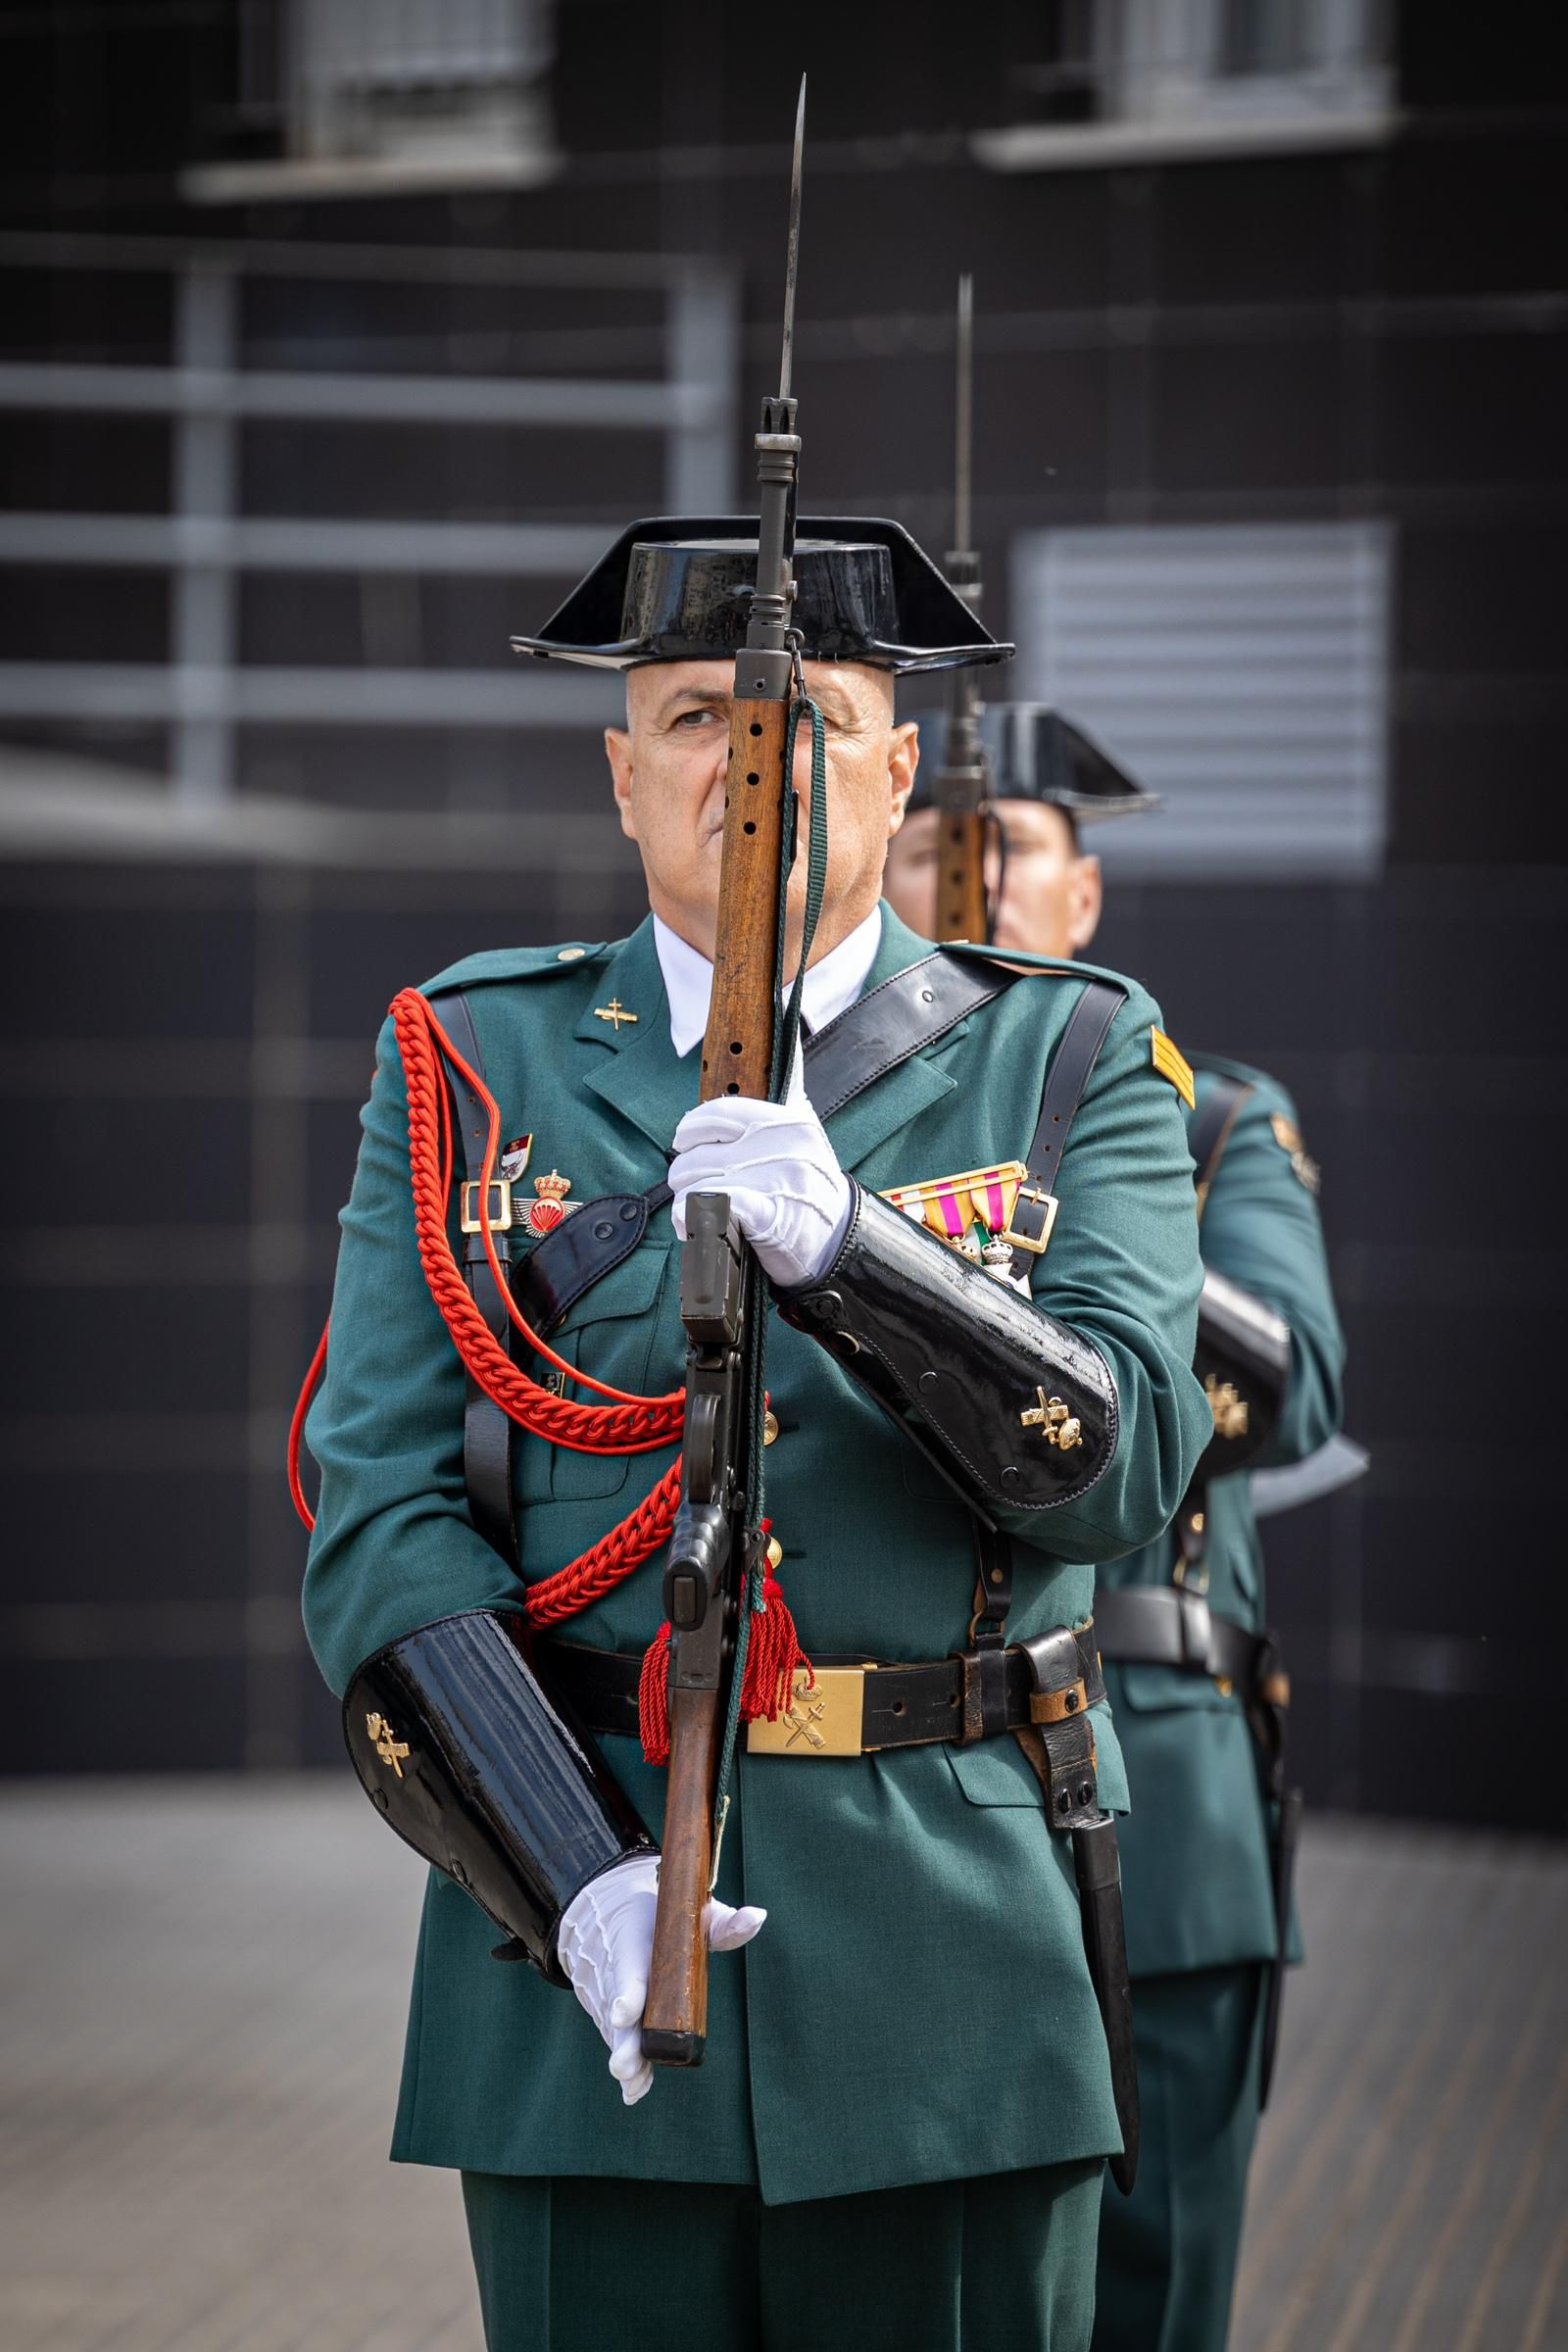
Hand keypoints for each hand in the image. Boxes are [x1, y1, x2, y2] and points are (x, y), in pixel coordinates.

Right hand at [556, 1854, 765, 2105]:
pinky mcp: (614, 2019)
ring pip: (617, 2035)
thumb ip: (724, 1923)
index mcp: (632, 1945)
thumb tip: (759, 1917)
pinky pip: (619, 2044)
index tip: (624, 2014)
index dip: (626, 1993)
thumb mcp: (688, 1914)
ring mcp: (612, 2000)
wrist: (605, 1917)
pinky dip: (629, 2068)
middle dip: (624, 2042)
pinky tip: (634, 2091)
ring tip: (633, 2083)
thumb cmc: (657, 1919)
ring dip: (626, 2059)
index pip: (627, 1971)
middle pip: (618, 2014)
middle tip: (625, 2065)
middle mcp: (616, 1976)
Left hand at [669, 1056, 853, 1288]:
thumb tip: (762, 1053)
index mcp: (787, 1120)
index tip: (683, 1142)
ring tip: (695, 1212)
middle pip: (700, 1153)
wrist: (841, 1241)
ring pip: (698, 1182)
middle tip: (690, 1188)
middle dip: (684, 1175)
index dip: (691, 1128)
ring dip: (686, 1201)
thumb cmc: (811, 1191)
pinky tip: (693, 1226)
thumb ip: (775, 1110)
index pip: (720, 1111)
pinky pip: (709, 1205)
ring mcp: (776, 1179)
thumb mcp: (802, 1139)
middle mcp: (782, 1145)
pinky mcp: (769, 1216)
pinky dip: (691, 1218)